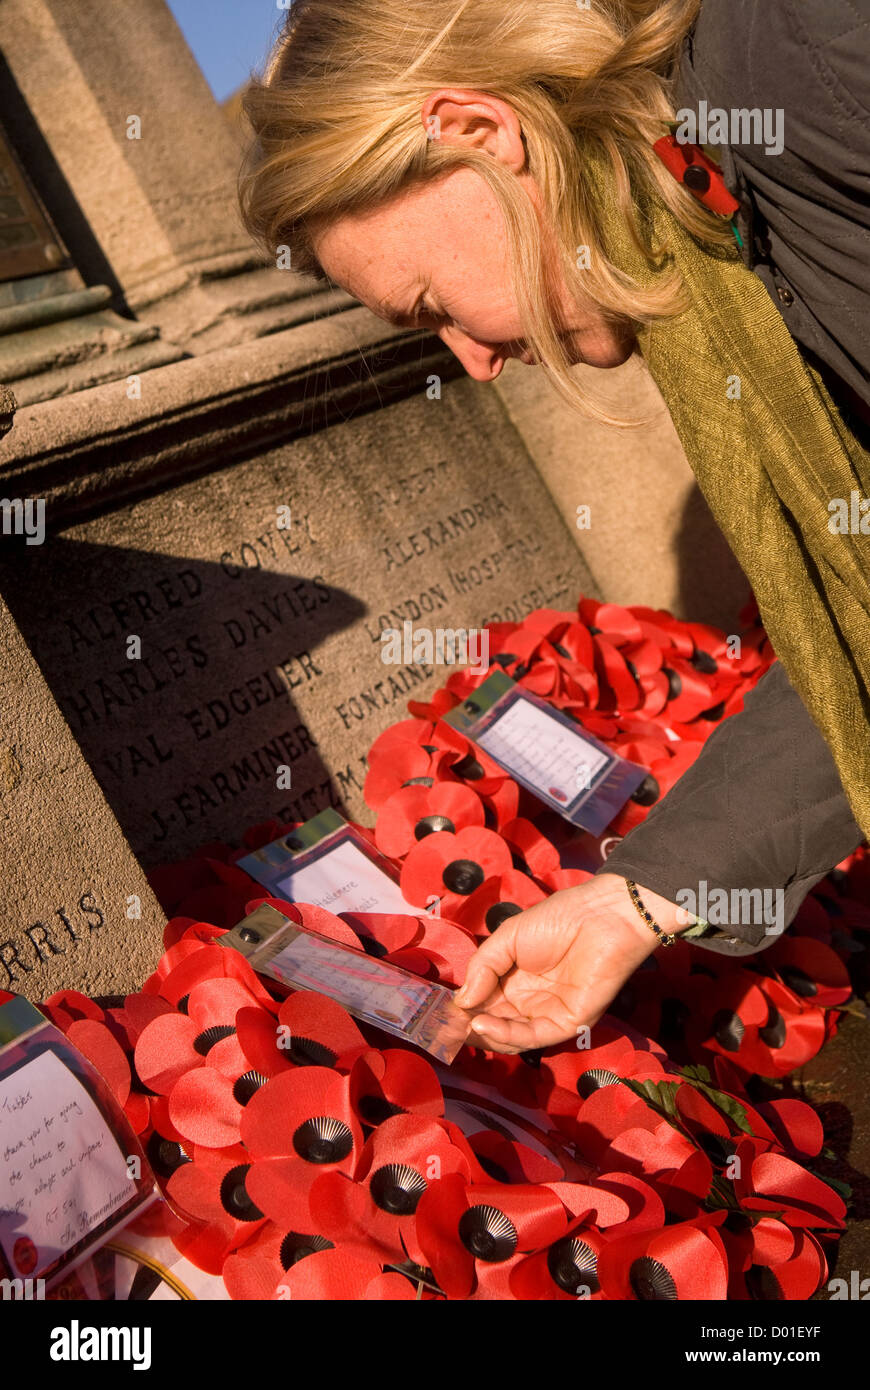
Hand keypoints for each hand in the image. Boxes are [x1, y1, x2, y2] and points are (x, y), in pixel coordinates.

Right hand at [453, 872, 689, 1052]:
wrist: (602, 915)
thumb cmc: (557, 919)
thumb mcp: (507, 938)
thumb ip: (482, 968)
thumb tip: (460, 1002)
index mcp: (514, 980)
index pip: (485, 1003)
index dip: (464, 1010)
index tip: (440, 1013)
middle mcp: (530, 1001)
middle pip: (496, 1025)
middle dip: (471, 1028)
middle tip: (448, 1028)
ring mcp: (549, 1013)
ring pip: (513, 1037)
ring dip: (487, 1035)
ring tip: (466, 1026)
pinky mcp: (569, 1023)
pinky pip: (535, 1036)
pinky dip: (508, 1035)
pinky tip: (484, 1024)